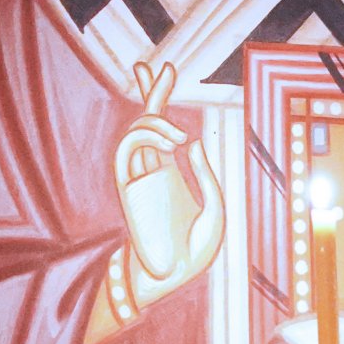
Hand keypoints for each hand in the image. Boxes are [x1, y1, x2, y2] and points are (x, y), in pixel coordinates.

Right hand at [113, 59, 224, 308]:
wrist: (173, 277)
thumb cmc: (195, 253)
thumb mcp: (214, 211)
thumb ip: (206, 176)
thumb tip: (193, 142)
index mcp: (170, 173)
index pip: (162, 129)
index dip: (159, 99)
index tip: (163, 71)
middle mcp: (151, 170)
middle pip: (145, 119)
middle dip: (150, 91)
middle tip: (156, 66)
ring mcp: (138, 177)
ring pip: (136, 131)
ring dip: (154, 121)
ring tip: (178, 134)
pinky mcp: (128, 187)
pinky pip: (128, 150)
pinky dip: (147, 137)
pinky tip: (173, 142)